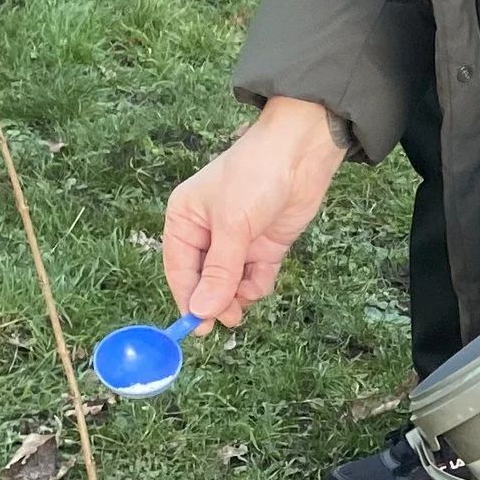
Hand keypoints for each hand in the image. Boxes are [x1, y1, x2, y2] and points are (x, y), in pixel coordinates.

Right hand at [162, 96, 347, 327]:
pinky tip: (260, 283)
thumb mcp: (232, 226)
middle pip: (204, 280)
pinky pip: (254, 277)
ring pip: (230, 283)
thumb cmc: (255, 176)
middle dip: (214, 301)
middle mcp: (207, 233)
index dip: (187, 299)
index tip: (197, 327)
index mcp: (185, 220)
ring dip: (237, 296)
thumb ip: (218, 272)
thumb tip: (201, 311)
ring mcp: (237, 241)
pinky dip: (257, 284)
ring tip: (244, 302)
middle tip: (228, 320)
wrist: (301, 152)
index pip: (179, 269)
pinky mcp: (264, 245)